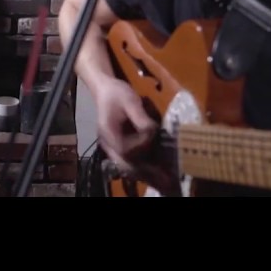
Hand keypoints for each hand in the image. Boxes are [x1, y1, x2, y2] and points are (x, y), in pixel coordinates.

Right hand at [92, 78, 178, 193]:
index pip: (125, 149)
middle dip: (146, 173)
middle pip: (126, 165)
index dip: (141, 145)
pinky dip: (143, 168)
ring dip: (146, 174)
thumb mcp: (129, 100)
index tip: (153, 133)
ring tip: (164, 180)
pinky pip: (130, 162)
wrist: (104, 90)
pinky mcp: (119, 147)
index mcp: (108, 133)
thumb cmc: (116, 93)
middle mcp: (109, 145)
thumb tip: (152, 132)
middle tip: (166, 180)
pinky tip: (157, 171)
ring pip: (128, 167)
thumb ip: (140, 118)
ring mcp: (112, 148)